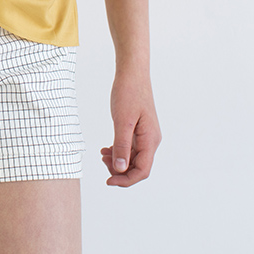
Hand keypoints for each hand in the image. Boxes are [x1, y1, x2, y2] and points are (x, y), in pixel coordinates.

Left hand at [101, 67, 160, 186]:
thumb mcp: (122, 121)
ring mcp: (146, 135)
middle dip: (120, 170)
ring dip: (118, 161)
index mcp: (150, 140)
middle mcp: (151, 140)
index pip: (142, 171)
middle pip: (138, 167)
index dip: (126, 180)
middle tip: (102, 160)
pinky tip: (106, 149)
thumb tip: (120, 169)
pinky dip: (119, 151)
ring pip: (133, 158)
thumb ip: (122, 146)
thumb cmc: (128, 93)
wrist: (132, 73)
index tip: (108, 181)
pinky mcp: (139, 129)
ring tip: (102, 154)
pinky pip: (131, 148)